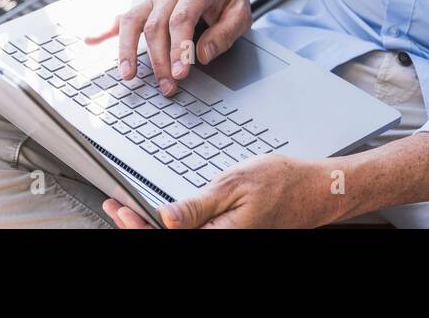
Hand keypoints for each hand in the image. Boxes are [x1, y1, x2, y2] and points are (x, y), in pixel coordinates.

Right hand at [85, 0, 251, 96]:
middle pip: (156, 26)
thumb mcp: (241, 12)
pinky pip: (122, 17)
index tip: (180, 72)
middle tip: (168, 86)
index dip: (178, 47)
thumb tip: (202, 55)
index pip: (181, 19)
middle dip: (159, 60)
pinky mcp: (145, 5)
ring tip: (128, 75)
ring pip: (133, 22)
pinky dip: (105, 29)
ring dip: (128, 51)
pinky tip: (91, 40)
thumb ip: (225, 34)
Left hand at [102, 154, 332, 228]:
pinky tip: (157, 217)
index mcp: (220, 238)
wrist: (315, 192)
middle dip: (136, 227)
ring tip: (126, 211)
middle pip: (168, 243)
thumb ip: (197, 206)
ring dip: (150, 229)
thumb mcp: (234, 185)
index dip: (137, 226)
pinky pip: (194, 237)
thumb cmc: (281, 184)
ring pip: (178, 242)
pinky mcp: (227, 238)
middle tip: (113, 208)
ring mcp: (225, 243)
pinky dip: (169, 228)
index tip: (119, 208)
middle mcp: (221, 245)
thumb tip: (164, 218)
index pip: (167, 239)